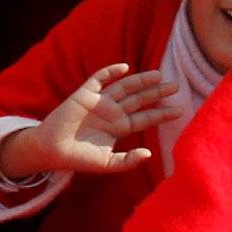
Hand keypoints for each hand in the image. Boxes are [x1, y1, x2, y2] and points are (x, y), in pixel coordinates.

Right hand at [0, 62, 175, 182]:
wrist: (52, 150)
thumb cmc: (79, 159)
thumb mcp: (107, 163)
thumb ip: (128, 160)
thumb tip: (149, 154)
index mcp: (119, 128)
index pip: (144, 118)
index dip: (161, 114)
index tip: (179, 110)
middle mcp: (112, 113)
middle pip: (139, 99)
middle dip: (156, 93)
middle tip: (175, 86)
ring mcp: (99, 102)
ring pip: (124, 87)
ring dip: (140, 81)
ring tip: (158, 75)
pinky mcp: (84, 95)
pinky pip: (99, 79)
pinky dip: (110, 72)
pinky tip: (125, 68)